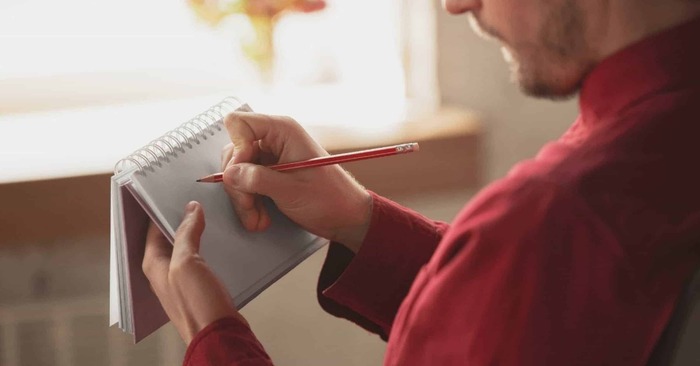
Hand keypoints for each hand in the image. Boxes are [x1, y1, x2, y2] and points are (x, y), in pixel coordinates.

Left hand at [142, 201, 246, 343]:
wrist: (220, 335)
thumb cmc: (198, 305)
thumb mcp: (187, 263)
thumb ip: (186, 234)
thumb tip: (191, 209)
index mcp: (153, 266)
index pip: (152, 229)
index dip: (162, 210)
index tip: (176, 193)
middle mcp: (164, 273)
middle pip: (169, 238)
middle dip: (181, 220)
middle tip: (195, 201)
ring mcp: (182, 280)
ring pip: (186, 248)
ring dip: (196, 233)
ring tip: (209, 216)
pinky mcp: (200, 287)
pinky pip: (200, 260)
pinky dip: (207, 247)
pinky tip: (220, 240)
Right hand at [221, 112, 371, 252]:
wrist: (346, 218)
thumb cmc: (330, 198)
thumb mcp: (291, 190)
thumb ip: (257, 179)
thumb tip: (229, 174)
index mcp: (283, 131)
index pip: (239, 123)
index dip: (237, 148)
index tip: (245, 172)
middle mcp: (274, 139)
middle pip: (233, 153)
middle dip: (237, 183)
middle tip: (250, 205)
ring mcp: (269, 157)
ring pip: (236, 173)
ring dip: (243, 199)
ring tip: (258, 219)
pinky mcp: (267, 174)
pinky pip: (245, 185)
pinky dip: (249, 203)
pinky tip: (260, 218)